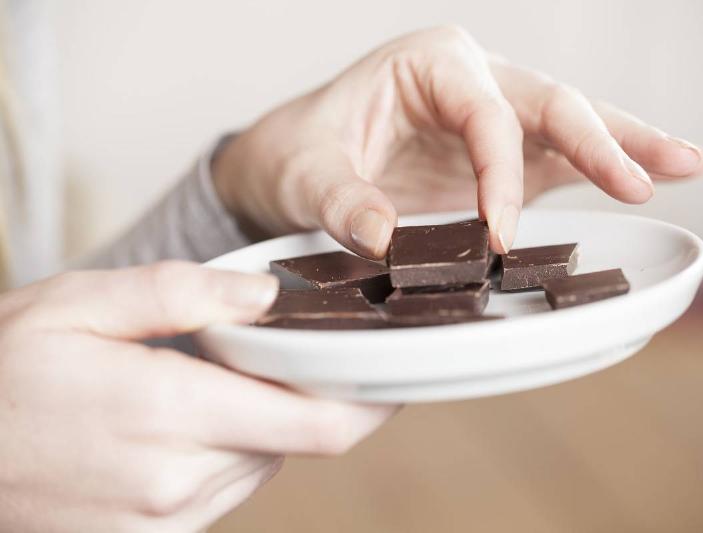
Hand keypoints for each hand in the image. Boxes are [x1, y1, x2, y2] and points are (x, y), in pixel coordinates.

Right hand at [0, 262, 395, 531]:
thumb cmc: (5, 369)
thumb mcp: (83, 304)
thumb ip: (183, 294)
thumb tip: (267, 294)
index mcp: (173, 414)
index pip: (319, 424)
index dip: (375, 403)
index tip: (399, 374)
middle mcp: (179, 481)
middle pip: (297, 438)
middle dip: (307, 394)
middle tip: (289, 350)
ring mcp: (165, 522)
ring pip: (264, 463)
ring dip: (265, 420)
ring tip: (218, 379)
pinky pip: (226, 491)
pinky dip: (232, 450)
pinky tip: (188, 418)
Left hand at [212, 25, 702, 258]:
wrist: (290, 164)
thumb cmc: (297, 153)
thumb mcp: (305, 175)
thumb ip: (342, 203)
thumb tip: (386, 239)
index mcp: (429, 64)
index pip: (486, 114)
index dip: (499, 173)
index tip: (498, 234)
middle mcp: (471, 82)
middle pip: (551, 103)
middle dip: (602, 139)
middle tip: (652, 175)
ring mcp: (492, 119)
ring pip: (570, 125)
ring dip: (626, 147)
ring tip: (690, 165)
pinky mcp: (500, 160)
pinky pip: (557, 162)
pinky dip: (602, 171)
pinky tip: (650, 179)